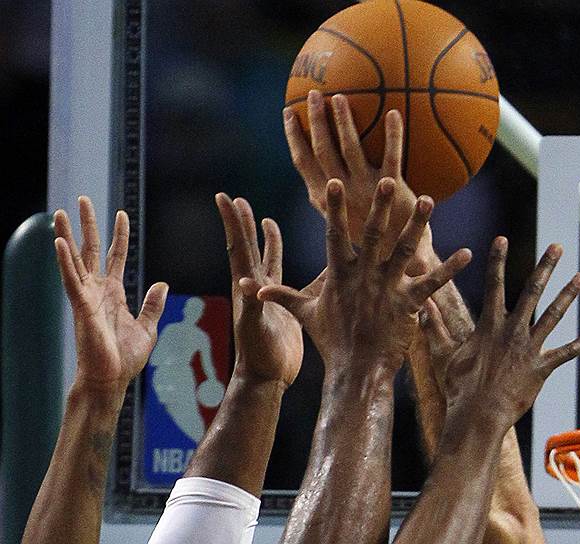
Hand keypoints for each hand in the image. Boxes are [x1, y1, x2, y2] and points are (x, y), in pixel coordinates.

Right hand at [53, 196, 168, 397]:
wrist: (111, 380)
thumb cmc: (125, 359)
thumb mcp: (147, 327)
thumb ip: (152, 305)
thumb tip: (161, 284)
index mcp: (114, 294)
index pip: (117, 256)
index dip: (119, 236)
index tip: (120, 214)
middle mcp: (98, 291)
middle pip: (91, 250)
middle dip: (88, 225)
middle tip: (83, 200)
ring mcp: (87, 297)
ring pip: (75, 259)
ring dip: (68, 235)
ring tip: (62, 212)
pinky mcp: (81, 307)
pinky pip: (71, 280)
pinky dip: (65, 261)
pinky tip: (58, 242)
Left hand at [215, 194, 302, 386]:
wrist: (267, 377)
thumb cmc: (257, 354)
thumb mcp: (254, 327)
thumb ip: (254, 304)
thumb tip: (249, 283)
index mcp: (247, 286)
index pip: (238, 246)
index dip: (231, 221)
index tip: (223, 197)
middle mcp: (255, 287)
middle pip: (249, 246)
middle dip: (244, 222)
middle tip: (239, 200)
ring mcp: (269, 297)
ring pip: (269, 260)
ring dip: (267, 240)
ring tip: (266, 220)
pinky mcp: (285, 308)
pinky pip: (295, 281)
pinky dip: (299, 267)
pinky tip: (309, 259)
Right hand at [258, 178, 470, 370]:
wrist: (357, 372)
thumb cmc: (333, 342)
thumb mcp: (306, 315)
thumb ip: (284, 296)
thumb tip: (252, 289)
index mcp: (341, 274)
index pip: (334, 235)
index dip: (334, 209)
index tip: (333, 183)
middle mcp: (365, 276)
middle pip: (373, 235)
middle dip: (380, 207)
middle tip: (387, 180)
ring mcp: (388, 288)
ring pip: (404, 251)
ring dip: (417, 226)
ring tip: (428, 200)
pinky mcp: (409, 304)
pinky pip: (432, 282)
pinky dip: (450, 268)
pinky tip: (467, 253)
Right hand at [284, 91, 418, 247]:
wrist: (398, 264)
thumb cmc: (370, 241)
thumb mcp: (341, 223)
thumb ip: (331, 200)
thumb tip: (322, 177)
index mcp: (324, 200)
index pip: (303, 163)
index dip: (295, 137)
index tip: (290, 112)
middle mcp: (341, 193)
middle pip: (323, 150)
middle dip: (316, 120)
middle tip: (314, 93)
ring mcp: (366, 190)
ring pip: (351, 149)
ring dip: (344, 122)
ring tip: (341, 96)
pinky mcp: (392, 190)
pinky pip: (391, 156)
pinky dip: (393, 134)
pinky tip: (395, 113)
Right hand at [421, 237, 579, 430]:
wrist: (478, 415)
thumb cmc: (459, 388)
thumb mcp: (446, 354)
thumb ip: (435, 328)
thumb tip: (421, 306)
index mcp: (490, 325)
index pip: (493, 284)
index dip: (497, 260)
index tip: (502, 238)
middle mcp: (513, 331)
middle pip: (532, 291)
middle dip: (545, 267)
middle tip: (557, 247)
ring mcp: (530, 348)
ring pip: (553, 315)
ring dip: (568, 295)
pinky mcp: (542, 368)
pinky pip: (566, 353)